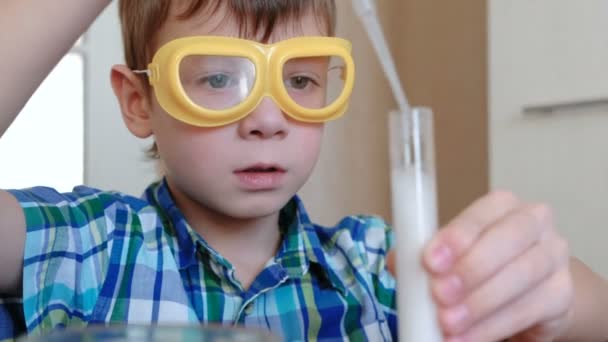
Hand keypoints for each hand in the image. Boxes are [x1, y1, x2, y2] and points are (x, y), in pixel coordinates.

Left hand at [387, 191, 573, 341]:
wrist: (527, 291)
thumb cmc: (481, 264)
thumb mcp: (451, 255)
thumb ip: (421, 255)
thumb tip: (397, 263)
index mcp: (501, 205)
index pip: (481, 212)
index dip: (457, 236)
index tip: (430, 261)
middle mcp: (533, 223)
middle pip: (509, 238)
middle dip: (471, 268)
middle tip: (439, 295)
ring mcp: (553, 256)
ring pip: (522, 275)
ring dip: (480, 303)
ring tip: (447, 323)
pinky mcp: (561, 294)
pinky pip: (529, 310)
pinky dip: (493, 327)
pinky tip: (467, 338)